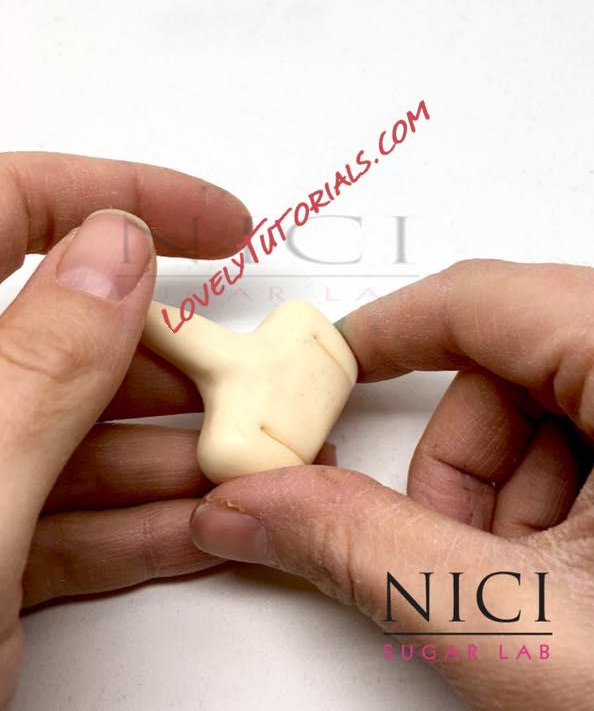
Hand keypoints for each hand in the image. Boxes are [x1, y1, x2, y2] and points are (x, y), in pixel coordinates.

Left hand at [0, 151, 252, 708]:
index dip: (120, 196)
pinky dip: (137, 523)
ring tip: (247, 456)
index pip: (7, 210)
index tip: (211, 220)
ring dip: (170, 447)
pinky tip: (199, 521)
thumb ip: (44, 364)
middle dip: (169, 356)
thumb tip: (113, 250)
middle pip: (60, 337)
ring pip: (72, 434)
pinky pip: (64, 519)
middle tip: (244, 373)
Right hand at [190, 259, 593, 710]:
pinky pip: (593, 432)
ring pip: (551, 404)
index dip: (380, 338)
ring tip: (519, 584)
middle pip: (510, 359)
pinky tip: (563, 576)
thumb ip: (368, 554)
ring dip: (507, 493)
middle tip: (440, 542)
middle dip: (455, 460)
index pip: (478, 297)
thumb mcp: (522, 626)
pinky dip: (554, 500)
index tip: (325, 376)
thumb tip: (255, 507)